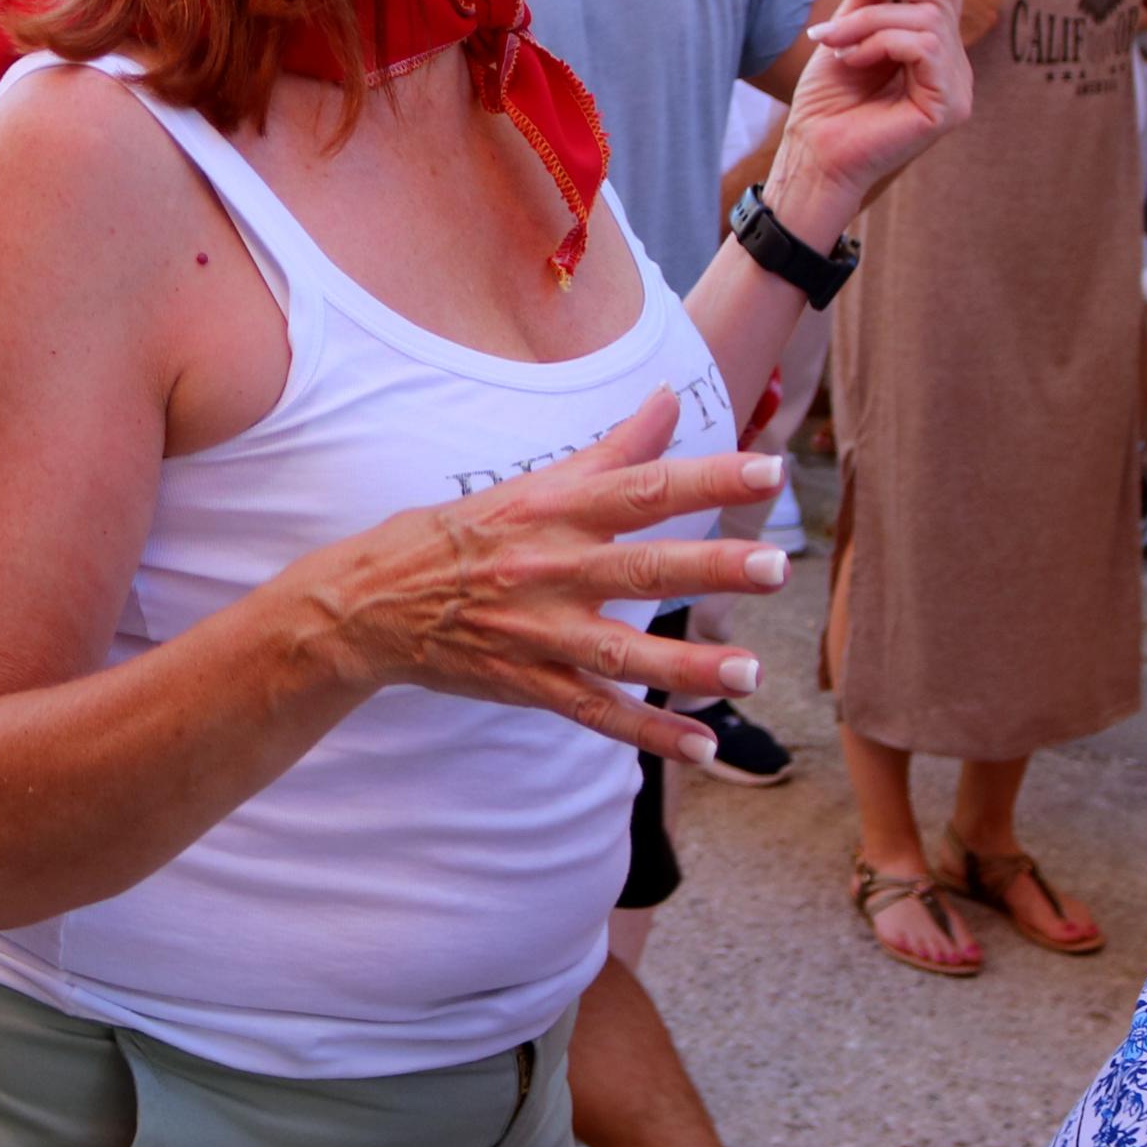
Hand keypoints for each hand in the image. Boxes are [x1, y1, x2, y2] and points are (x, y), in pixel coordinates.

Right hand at [297, 395, 784, 759]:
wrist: (372, 602)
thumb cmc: (464, 536)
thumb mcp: (531, 486)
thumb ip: (612, 449)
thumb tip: (670, 398)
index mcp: (555, 511)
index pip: (641, 488)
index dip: (705, 478)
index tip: (769, 472)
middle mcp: (550, 568)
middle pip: (638, 567)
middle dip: (708, 567)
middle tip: (774, 566)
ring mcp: (538, 631)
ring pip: (620, 651)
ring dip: (686, 665)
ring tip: (749, 671)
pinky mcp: (527, 682)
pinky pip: (595, 712)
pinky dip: (648, 733)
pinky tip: (701, 748)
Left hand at [777, 0, 972, 214]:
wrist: (810, 156)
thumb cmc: (827, 100)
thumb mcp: (849, 26)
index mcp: (937, 49)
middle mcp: (955, 67)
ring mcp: (958, 89)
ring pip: (927, 16)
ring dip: (868, 18)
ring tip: (828, 40)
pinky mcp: (949, 107)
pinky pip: (925, 46)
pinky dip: (881, 42)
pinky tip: (852, 60)